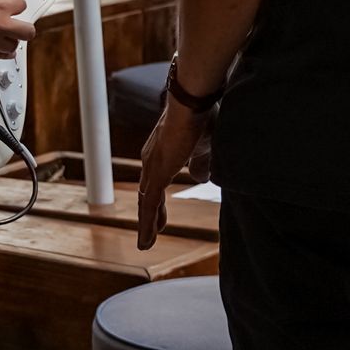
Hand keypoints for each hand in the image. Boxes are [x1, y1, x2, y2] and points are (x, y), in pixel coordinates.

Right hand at [0, 0, 33, 58]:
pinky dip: (1, 53)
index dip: (18, 6)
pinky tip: (3, 52)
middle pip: (27, 31)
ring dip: (13, 42)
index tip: (16, 7)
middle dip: (26, 29)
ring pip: (13, 47)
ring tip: (11, 39)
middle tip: (23, 27)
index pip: (21, 5)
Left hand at [136, 99, 211, 249]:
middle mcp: (152, 160)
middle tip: (149, 233)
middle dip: (150, 215)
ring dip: (147, 225)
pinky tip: (148, 239)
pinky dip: (148, 224)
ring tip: (145, 244)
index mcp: (162, 151)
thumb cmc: (202, 118)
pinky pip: (150, 205)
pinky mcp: (156, 174)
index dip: (157, 199)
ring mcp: (152, 167)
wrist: (193, 105)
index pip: (156, 181)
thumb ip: (200, 163)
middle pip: (148, 194)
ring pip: (147, 203)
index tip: (159, 213)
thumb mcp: (204, 146)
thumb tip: (199, 177)